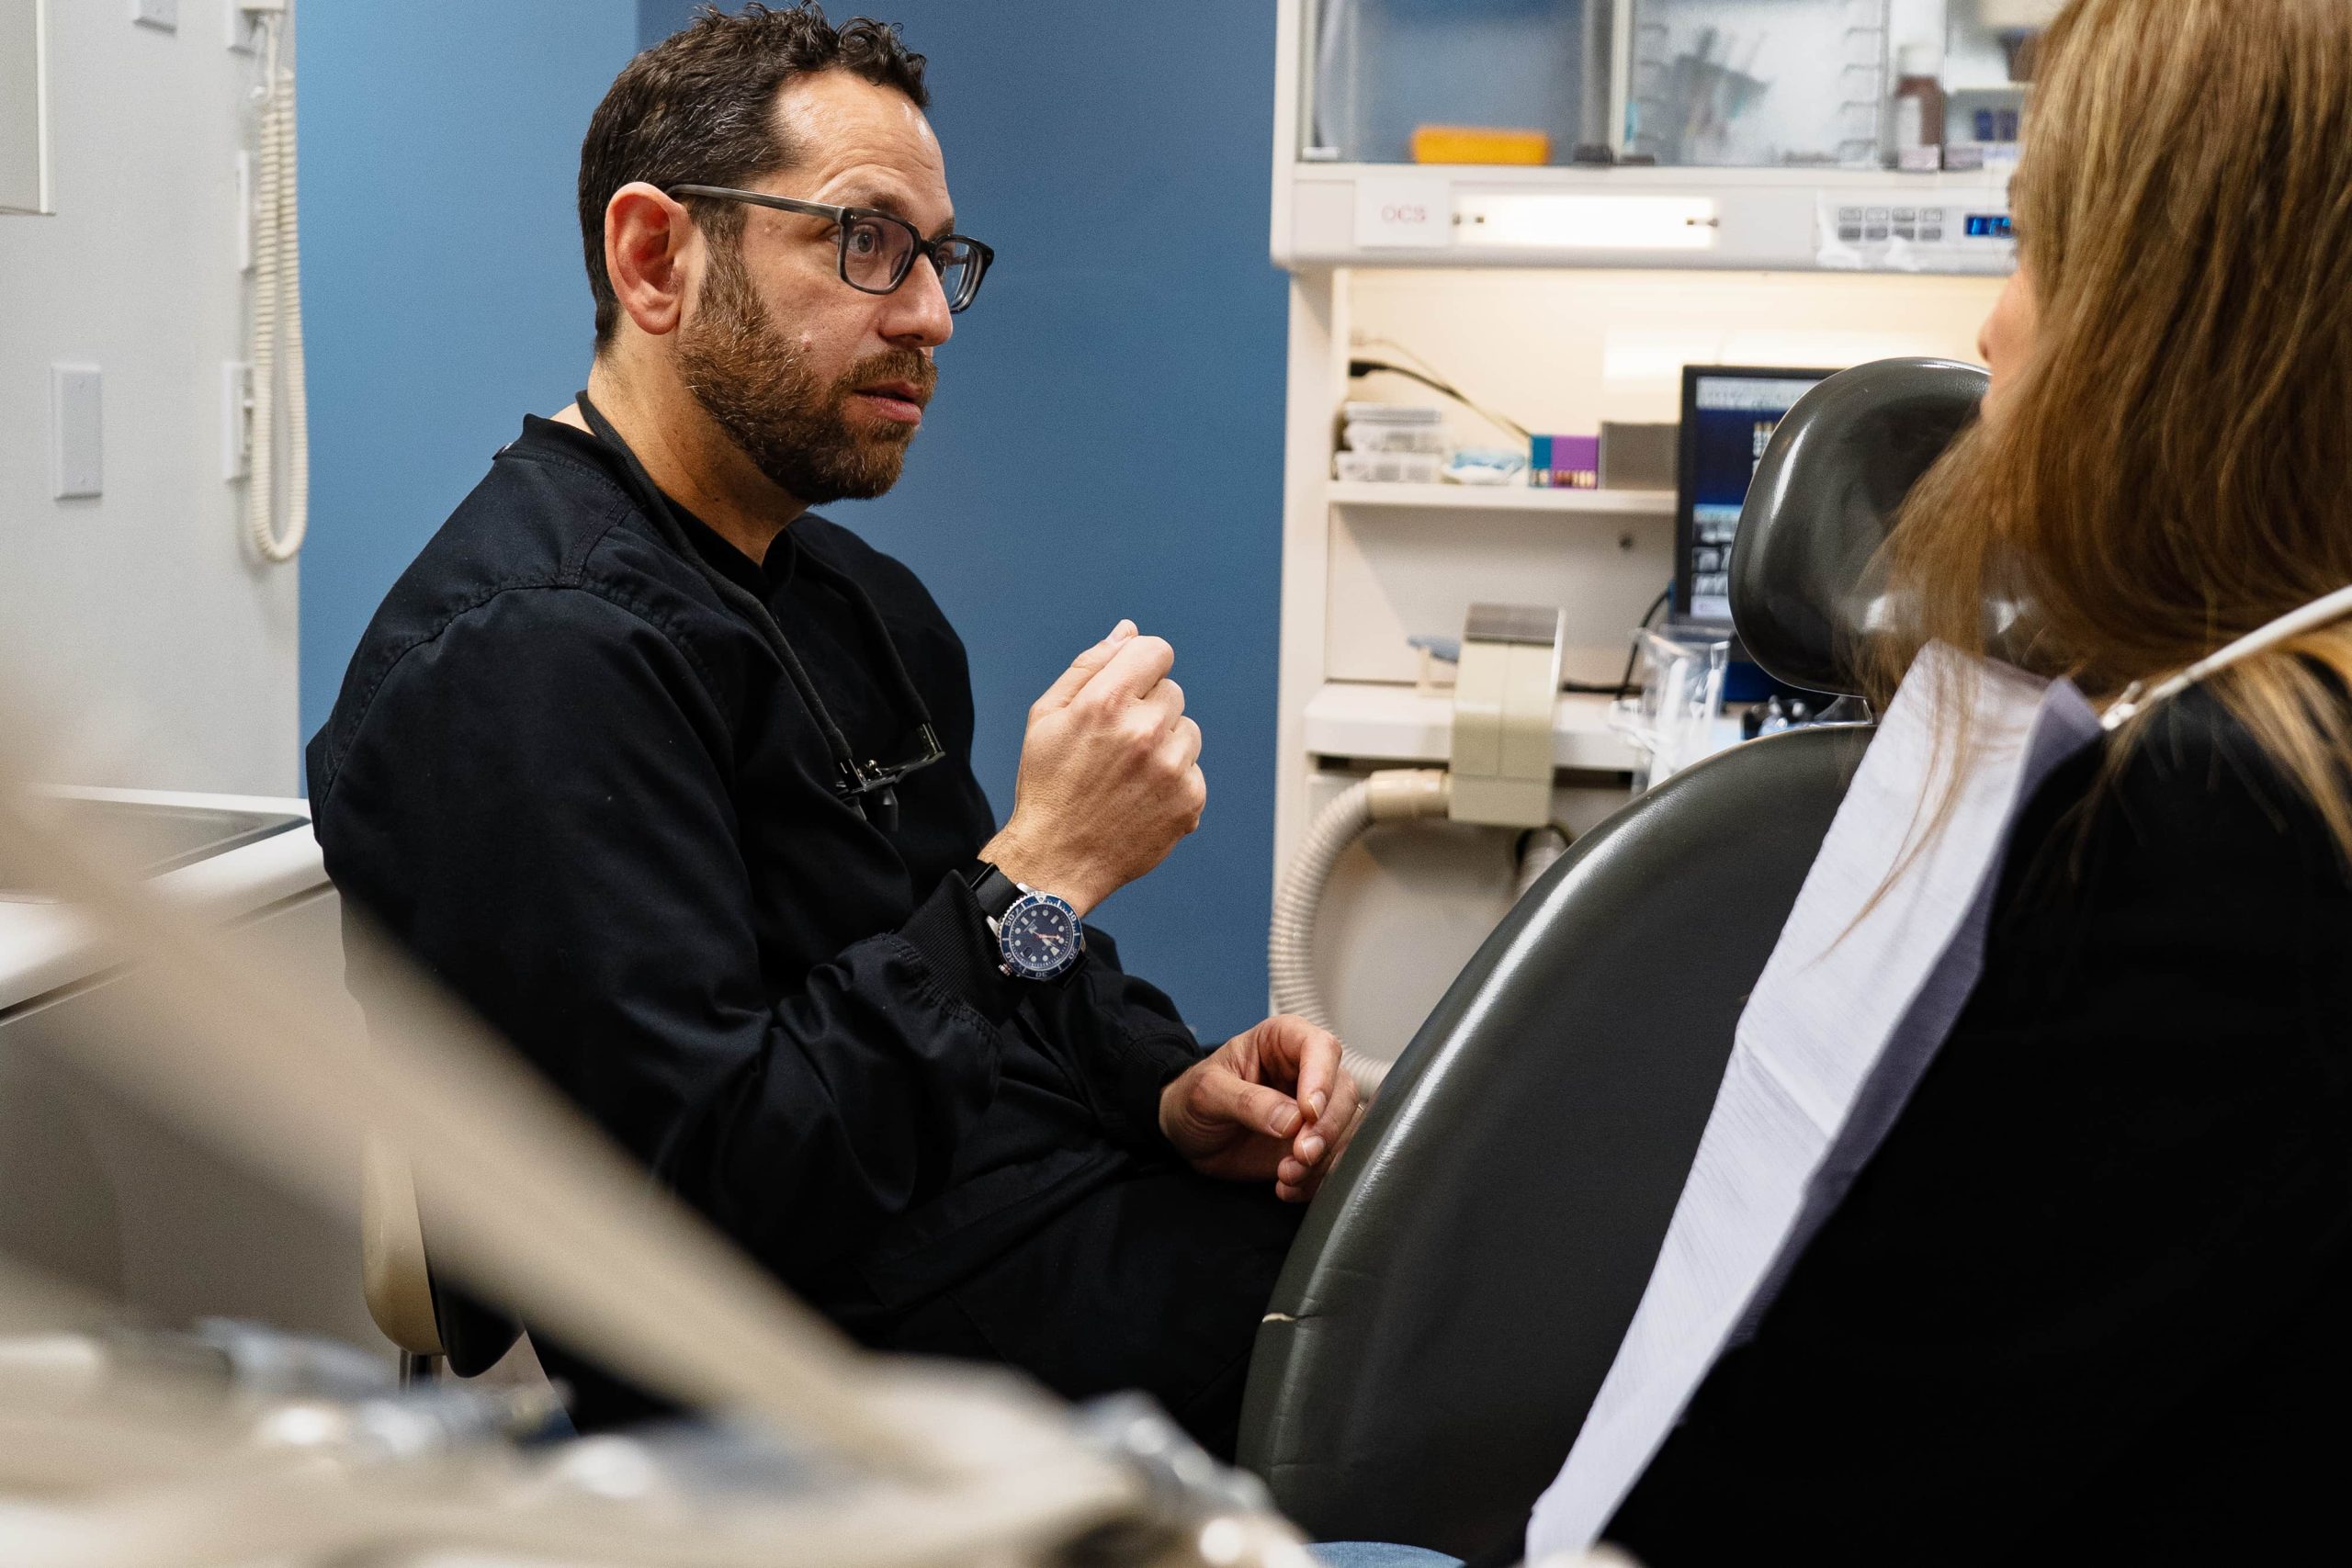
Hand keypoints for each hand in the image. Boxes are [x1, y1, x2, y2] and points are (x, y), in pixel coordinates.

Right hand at [982, 620, 1205, 916]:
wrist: (1057, 858)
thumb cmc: (1048, 785)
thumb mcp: (1048, 715)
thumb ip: (1091, 666)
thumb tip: (1128, 632)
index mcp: (1107, 702)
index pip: (1157, 651)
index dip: (1141, 668)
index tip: (1127, 691)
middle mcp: (1145, 730)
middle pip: (1172, 692)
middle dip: (1147, 710)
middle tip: (1113, 747)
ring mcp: (1172, 768)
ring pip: (1187, 731)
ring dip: (1165, 745)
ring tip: (1127, 775)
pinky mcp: (1190, 800)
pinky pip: (1193, 770)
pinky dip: (1172, 782)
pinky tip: (1139, 798)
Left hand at [1158, 1015, 1366, 1202]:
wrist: (1186, 1134)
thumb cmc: (1193, 1098)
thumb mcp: (1207, 1093)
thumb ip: (1247, 1102)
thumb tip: (1291, 1120)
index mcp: (1282, 1041)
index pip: (1321, 1047)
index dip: (1322, 1079)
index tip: (1308, 1113)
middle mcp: (1307, 1071)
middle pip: (1343, 1092)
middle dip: (1326, 1129)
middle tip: (1301, 1154)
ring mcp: (1315, 1109)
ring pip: (1346, 1129)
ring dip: (1322, 1159)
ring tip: (1285, 1176)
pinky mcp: (1314, 1142)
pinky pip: (1334, 1159)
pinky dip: (1316, 1179)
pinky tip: (1287, 1187)